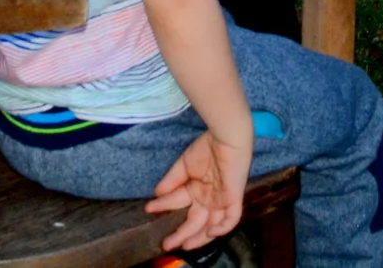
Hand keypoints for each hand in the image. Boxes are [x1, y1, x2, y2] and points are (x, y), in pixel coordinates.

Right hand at [146, 128, 249, 253]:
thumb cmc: (208, 147)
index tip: (149, 208)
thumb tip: (157, 194)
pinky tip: (210, 232)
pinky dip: (222, 227)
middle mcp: (208, 198)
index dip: (164, 206)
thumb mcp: (185, 165)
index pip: (178, 202)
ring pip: (211, 226)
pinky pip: (231, 219)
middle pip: (195, 222)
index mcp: (197, 189)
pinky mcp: (233, 198)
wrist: (226, 136)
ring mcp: (221, 200)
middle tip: (166, 243)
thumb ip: (172, 181)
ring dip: (199, 237)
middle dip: (181, 234)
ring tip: (185, 245)